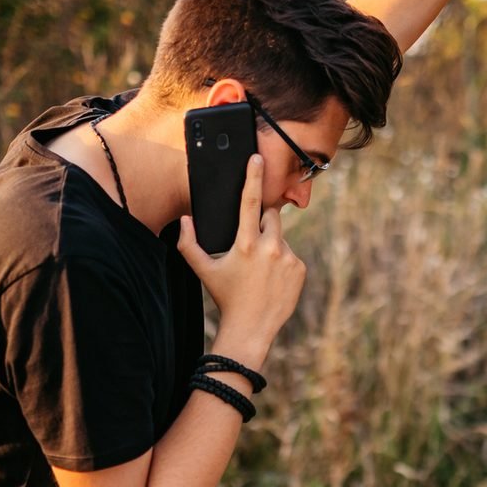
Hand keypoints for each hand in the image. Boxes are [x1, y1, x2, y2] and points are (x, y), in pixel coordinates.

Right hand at [178, 154, 305, 367]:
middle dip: (262, 222)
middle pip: (271, 216)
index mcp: (245, 244)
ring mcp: (288, 258)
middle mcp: (270, 247)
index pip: (249, 202)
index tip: (257, 158)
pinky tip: (272, 278)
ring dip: (271, 245)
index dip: (253, 177)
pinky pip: (291, 254)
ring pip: (280, 237)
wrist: (251, 328)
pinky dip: (282, 261)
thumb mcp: (203, 271)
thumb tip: (185, 220)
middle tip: (251, 244)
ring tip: (260, 270)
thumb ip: (189, 244)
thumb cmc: (225, 298)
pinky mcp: (300, 269)